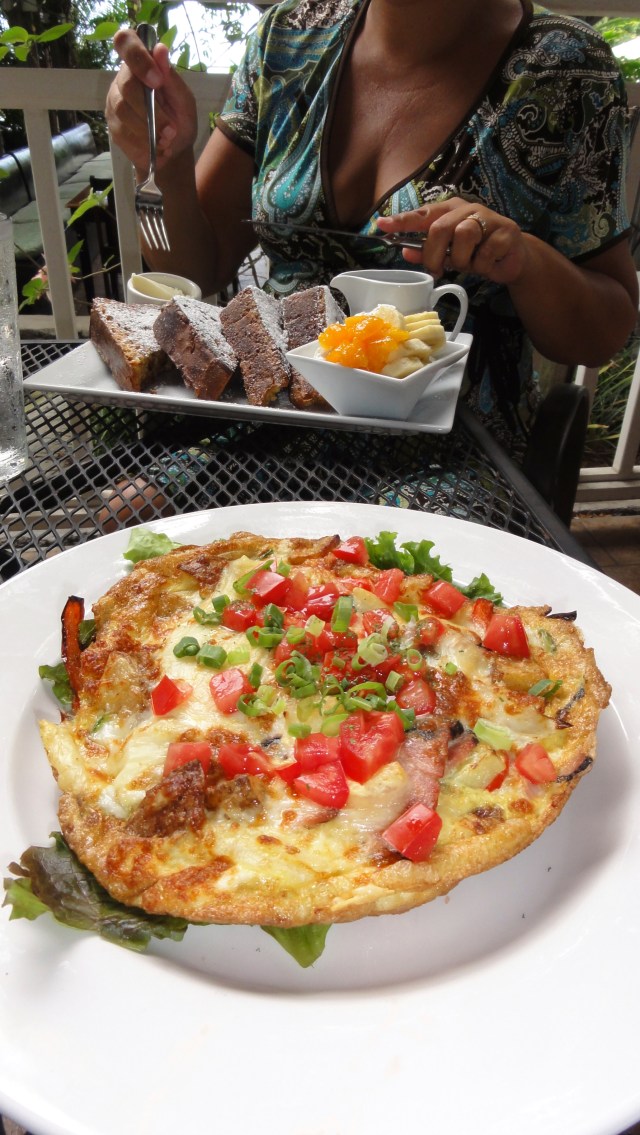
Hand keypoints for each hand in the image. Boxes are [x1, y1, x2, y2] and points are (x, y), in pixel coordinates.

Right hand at [105, 27, 197, 175]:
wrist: (174, 151)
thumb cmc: (180, 120)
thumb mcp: (184, 100)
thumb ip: (172, 77)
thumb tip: (160, 49)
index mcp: (141, 64)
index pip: (125, 42)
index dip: (137, 57)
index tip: (157, 80)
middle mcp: (123, 79)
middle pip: (127, 86)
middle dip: (152, 112)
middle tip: (171, 130)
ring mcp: (114, 102)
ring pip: (123, 111)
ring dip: (148, 131)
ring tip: (166, 141)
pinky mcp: (112, 125)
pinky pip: (122, 133)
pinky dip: (143, 144)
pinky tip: (155, 147)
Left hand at [377, 198, 528, 284]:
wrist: (513, 258)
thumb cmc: (476, 252)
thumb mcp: (449, 254)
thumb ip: (427, 251)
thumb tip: (405, 251)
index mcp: (450, 211)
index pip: (423, 213)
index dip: (402, 220)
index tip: (382, 224)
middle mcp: (467, 209)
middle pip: (440, 228)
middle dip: (434, 254)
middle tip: (437, 269)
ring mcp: (488, 218)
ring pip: (464, 236)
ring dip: (462, 259)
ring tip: (470, 265)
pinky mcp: (506, 232)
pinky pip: (485, 253)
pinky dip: (482, 265)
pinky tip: (488, 265)